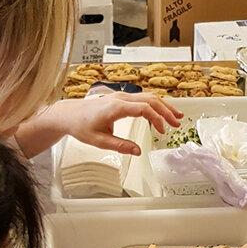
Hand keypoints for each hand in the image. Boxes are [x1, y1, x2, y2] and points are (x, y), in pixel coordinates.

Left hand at [18, 93, 182, 157]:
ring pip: (148, 96)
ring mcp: (121, 96)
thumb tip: (137, 151)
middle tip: (177, 123)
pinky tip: (162, 112)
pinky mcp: (121, 99)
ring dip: (163, 106)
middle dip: (166, 111)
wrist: (69, 114)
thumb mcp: (99, 141)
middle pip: (150, 100)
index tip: (163, 131)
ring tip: (175, 116)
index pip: (143, 109)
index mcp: (116, 107)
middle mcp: (120, 98)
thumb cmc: (81, 126)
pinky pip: (142, 97)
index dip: (156, 119)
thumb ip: (120, 146)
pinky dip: (155, 104)